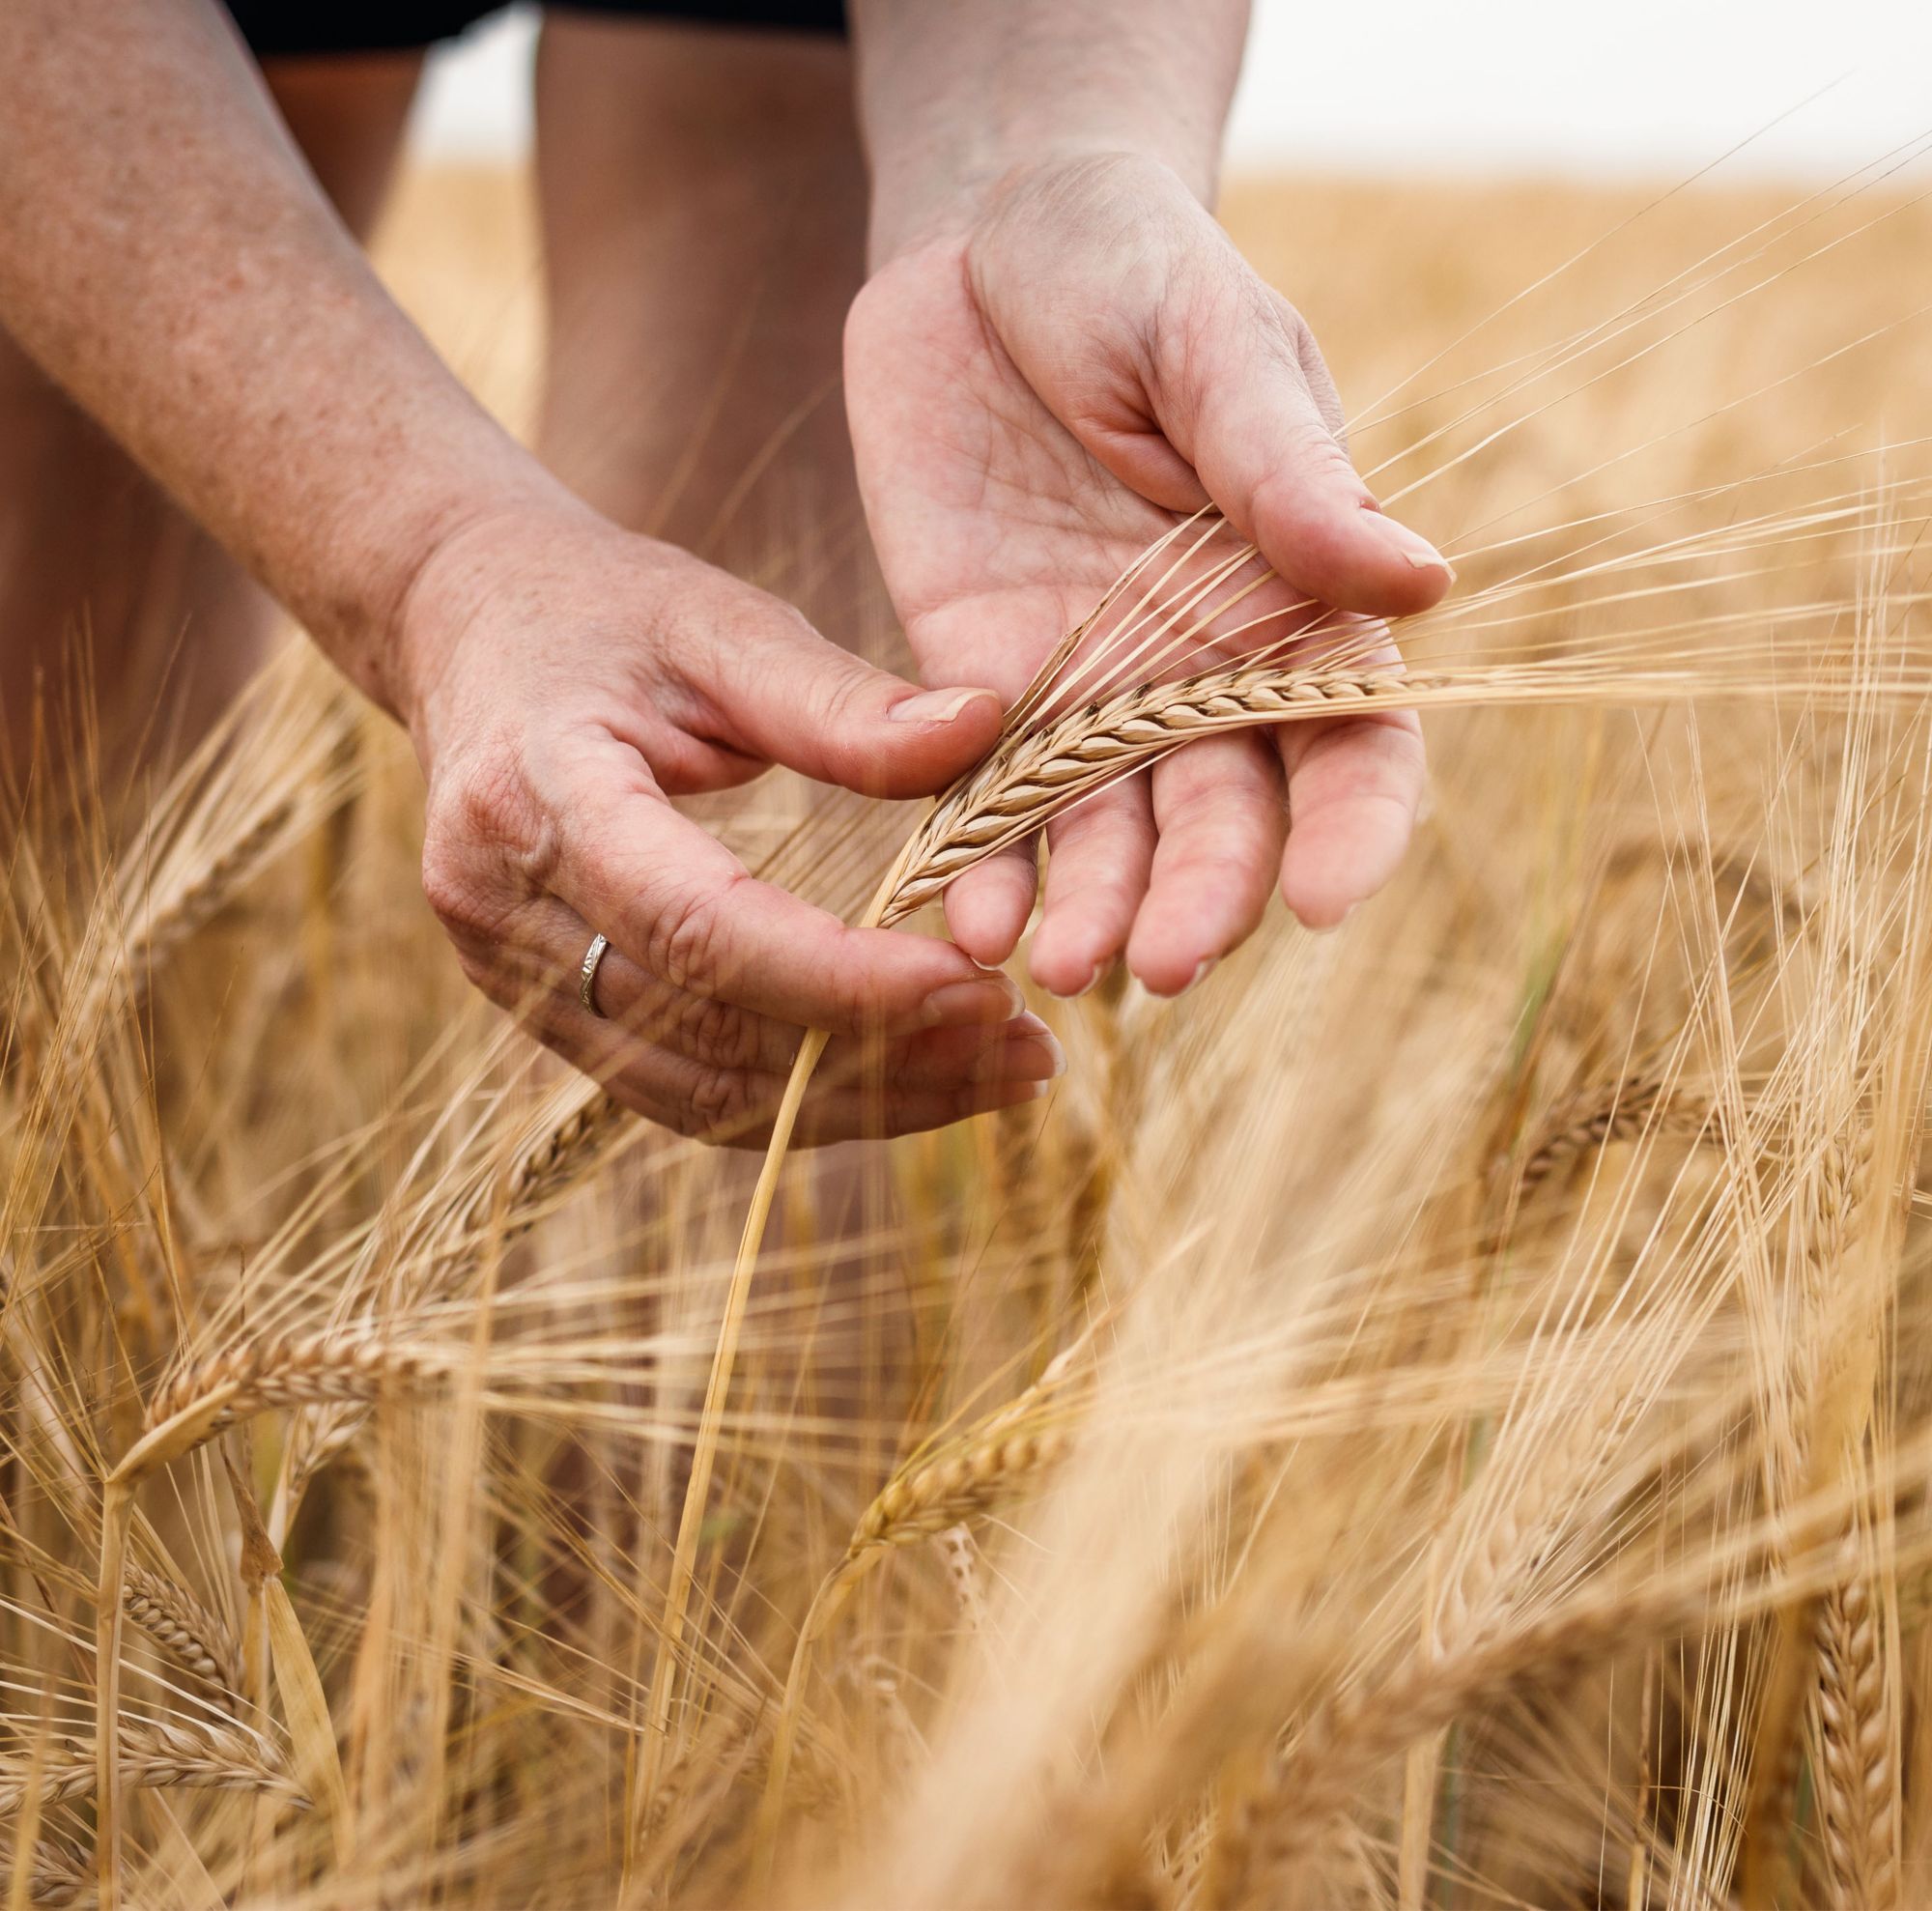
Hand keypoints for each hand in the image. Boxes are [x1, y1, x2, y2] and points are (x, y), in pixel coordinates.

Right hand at [396, 504, 1063, 1144]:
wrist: (465, 629)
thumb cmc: (601, 612)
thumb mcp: (718, 621)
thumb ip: (841, 698)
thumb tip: (986, 729)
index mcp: (538, 794)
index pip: (698, 927)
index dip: (841, 979)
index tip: (980, 989)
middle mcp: (502, 907)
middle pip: (705, 1034)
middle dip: (881, 1057)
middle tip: (1026, 1047)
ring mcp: (507, 975)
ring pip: (698, 1094)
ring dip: (860, 1101)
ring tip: (996, 1074)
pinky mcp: (542, 1008)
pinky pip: (680, 1090)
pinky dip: (801, 1098)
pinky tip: (911, 1077)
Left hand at [845, 152, 1453, 997]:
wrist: (979, 240)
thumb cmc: (1129, 264)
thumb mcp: (1215, 345)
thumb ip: (1289, 470)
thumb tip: (1421, 583)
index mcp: (1295, 598)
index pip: (1354, 744)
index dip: (1353, 831)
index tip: (1326, 904)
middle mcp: (1199, 671)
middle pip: (1225, 818)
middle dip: (1202, 899)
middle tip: (1161, 967)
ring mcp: (1086, 688)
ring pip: (1105, 833)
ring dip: (1090, 909)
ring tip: (1057, 967)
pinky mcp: (977, 681)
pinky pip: (983, 794)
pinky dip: (980, 862)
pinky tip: (962, 918)